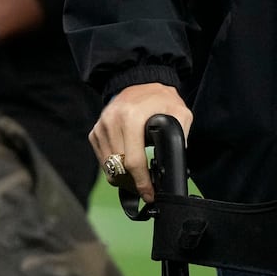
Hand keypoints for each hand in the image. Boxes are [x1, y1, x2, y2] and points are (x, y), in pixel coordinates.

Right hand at [89, 82, 192, 203]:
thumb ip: (181, 138)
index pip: (133, 161)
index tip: (150, 194)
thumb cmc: (161, 99)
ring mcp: (100, 127)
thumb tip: (176, 164)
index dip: (142, 183)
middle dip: (133, 184)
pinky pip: (102, 158)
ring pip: (108, 166)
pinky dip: (113, 167)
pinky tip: (126, 166)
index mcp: (131, 119)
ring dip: (122, 178)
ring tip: (138, 181)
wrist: (139, 81)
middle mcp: (111, 122)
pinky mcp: (95, 131)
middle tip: (147, 191)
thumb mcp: (180, 115)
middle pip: (118, 168)